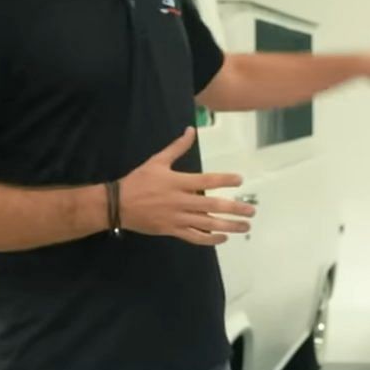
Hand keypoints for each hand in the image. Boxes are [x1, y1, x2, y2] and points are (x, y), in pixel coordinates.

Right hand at [115, 129, 253, 245]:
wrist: (117, 205)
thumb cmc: (139, 181)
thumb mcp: (157, 161)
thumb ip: (177, 148)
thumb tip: (191, 130)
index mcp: (177, 182)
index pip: (206, 181)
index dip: (224, 180)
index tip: (240, 180)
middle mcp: (180, 201)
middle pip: (212, 206)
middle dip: (234, 209)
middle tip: (251, 211)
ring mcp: (177, 218)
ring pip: (207, 224)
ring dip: (228, 226)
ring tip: (245, 227)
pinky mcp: (172, 231)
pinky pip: (195, 237)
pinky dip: (210, 239)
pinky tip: (223, 237)